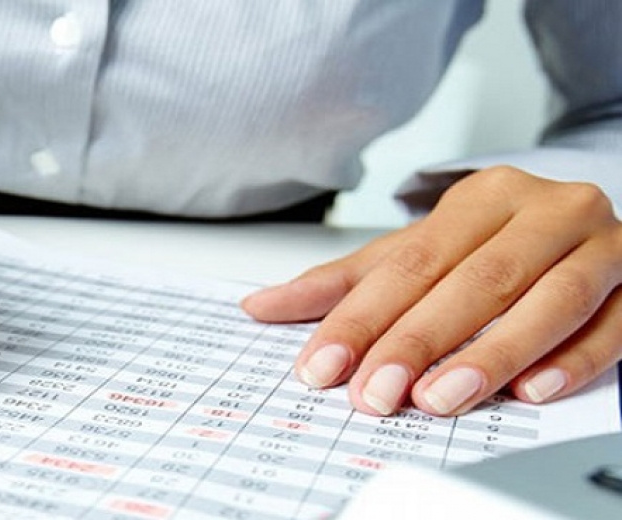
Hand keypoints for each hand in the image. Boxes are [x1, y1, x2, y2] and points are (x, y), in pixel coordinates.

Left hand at [242, 166, 621, 415]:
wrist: (588, 224)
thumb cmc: (496, 245)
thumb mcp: (420, 253)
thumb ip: (347, 283)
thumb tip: (259, 307)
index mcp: (483, 197)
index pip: (411, 262)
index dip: (362, 318)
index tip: (322, 366)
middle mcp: (545, 211)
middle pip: (474, 280)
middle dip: (417, 341)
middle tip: (374, 393)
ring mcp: (601, 246)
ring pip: (547, 300)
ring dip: (491, 354)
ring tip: (439, 397)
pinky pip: (614, 324)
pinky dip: (574, 360)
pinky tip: (532, 390)